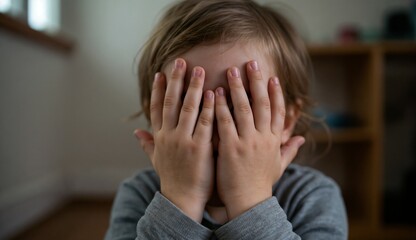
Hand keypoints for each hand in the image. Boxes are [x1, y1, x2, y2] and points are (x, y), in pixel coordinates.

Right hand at [134, 59, 214, 221]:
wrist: (182, 200)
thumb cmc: (172, 179)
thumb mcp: (156, 160)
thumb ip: (148, 144)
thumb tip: (135, 132)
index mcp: (160, 137)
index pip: (157, 108)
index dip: (157, 89)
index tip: (161, 73)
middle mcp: (169, 136)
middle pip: (170, 102)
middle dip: (175, 80)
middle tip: (181, 61)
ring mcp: (184, 141)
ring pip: (187, 108)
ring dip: (193, 88)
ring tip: (199, 70)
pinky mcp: (199, 148)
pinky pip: (205, 123)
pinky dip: (209, 108)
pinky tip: (213, 93)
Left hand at [215, 60, 304, 219]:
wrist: (248, 203)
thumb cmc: (261, 184)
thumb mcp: (279, 166)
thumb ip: (289, 149)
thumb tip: (302, 139)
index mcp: (274, 141)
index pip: (278, 111)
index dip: (276, 93)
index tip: (272, 76)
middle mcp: (263, 138)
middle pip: (263, 104)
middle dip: (257, 81)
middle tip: (252, 62)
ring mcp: (247, 142)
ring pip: (244, 109)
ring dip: (238, 88)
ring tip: (232, 70)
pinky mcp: (231, 148)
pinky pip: (225, 123)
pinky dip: (221, 107)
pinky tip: (216, 93)